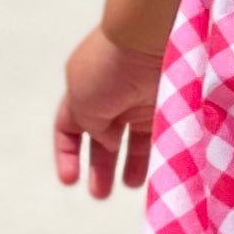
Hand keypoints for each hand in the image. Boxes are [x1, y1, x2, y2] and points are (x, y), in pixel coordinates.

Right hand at [54, 28, 163, 199]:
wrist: (148, 39)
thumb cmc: (107, 68)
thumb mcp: (81, 101)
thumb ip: (88, 127)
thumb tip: (107, 141)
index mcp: (82, 90)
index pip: (69, 127)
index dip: (67, 154)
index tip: (69, 181)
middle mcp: (110, 95)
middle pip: (102, 138)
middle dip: (100, 166)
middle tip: (100, 194)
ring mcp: (139, 98)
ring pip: (132, 139)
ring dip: (129, 164)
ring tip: (128, 186)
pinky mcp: (167, 102)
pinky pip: (158, 134)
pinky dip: (154, 153)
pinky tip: (152, 172)